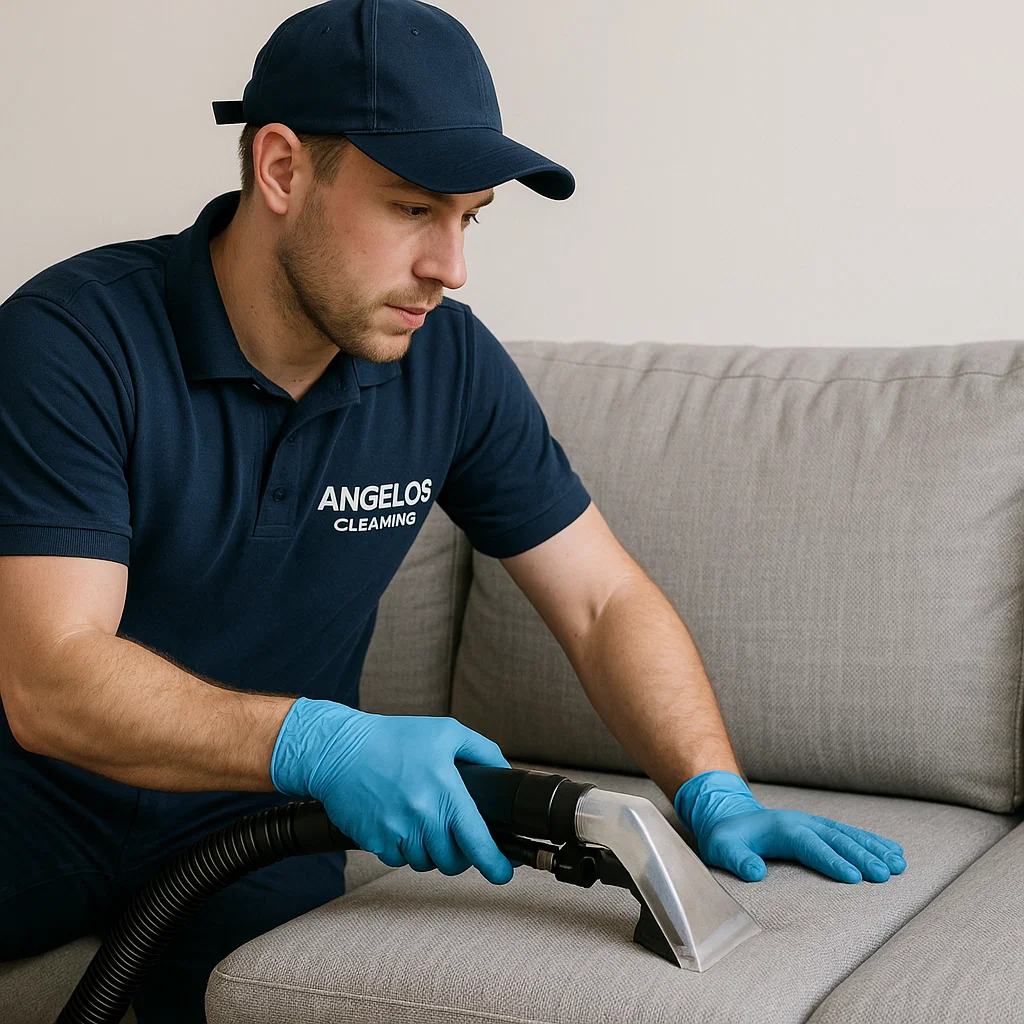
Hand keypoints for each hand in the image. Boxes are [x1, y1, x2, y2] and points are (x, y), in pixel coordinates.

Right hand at [271, 697, 516, 883]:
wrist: (341, 749)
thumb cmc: (396, 737)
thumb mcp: (447, 732)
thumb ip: (482, 751)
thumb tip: (504, 773)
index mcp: (446, 792)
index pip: (477, 841)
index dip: (494, 863)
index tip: (502, 874)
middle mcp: (422, 816)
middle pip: (452, 862)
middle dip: (459, 855)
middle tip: (456, 838)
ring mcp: (396, 832)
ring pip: (425, 863)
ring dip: (430, 852)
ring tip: (424, 824)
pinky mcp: (374, 840)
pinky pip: (397, 860)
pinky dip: (403, 850)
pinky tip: (401, 824)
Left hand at [674, 770, 906, 882]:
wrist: (728, 815)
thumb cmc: (726, 837)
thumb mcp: (721, 847)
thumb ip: (737, 859)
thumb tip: (755, 873)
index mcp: (782, 828)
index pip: (810, 845)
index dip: (830, 860)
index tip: (853, 877)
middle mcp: (802, 822)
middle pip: (836, 839)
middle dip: (862, 856)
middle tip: (886, 875)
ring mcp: (814, 824)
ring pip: (849, 835)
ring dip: (874, 848)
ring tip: (899, 864)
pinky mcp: (820, 829)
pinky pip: (850, 834)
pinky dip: (872, 842)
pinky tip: (894, 852)